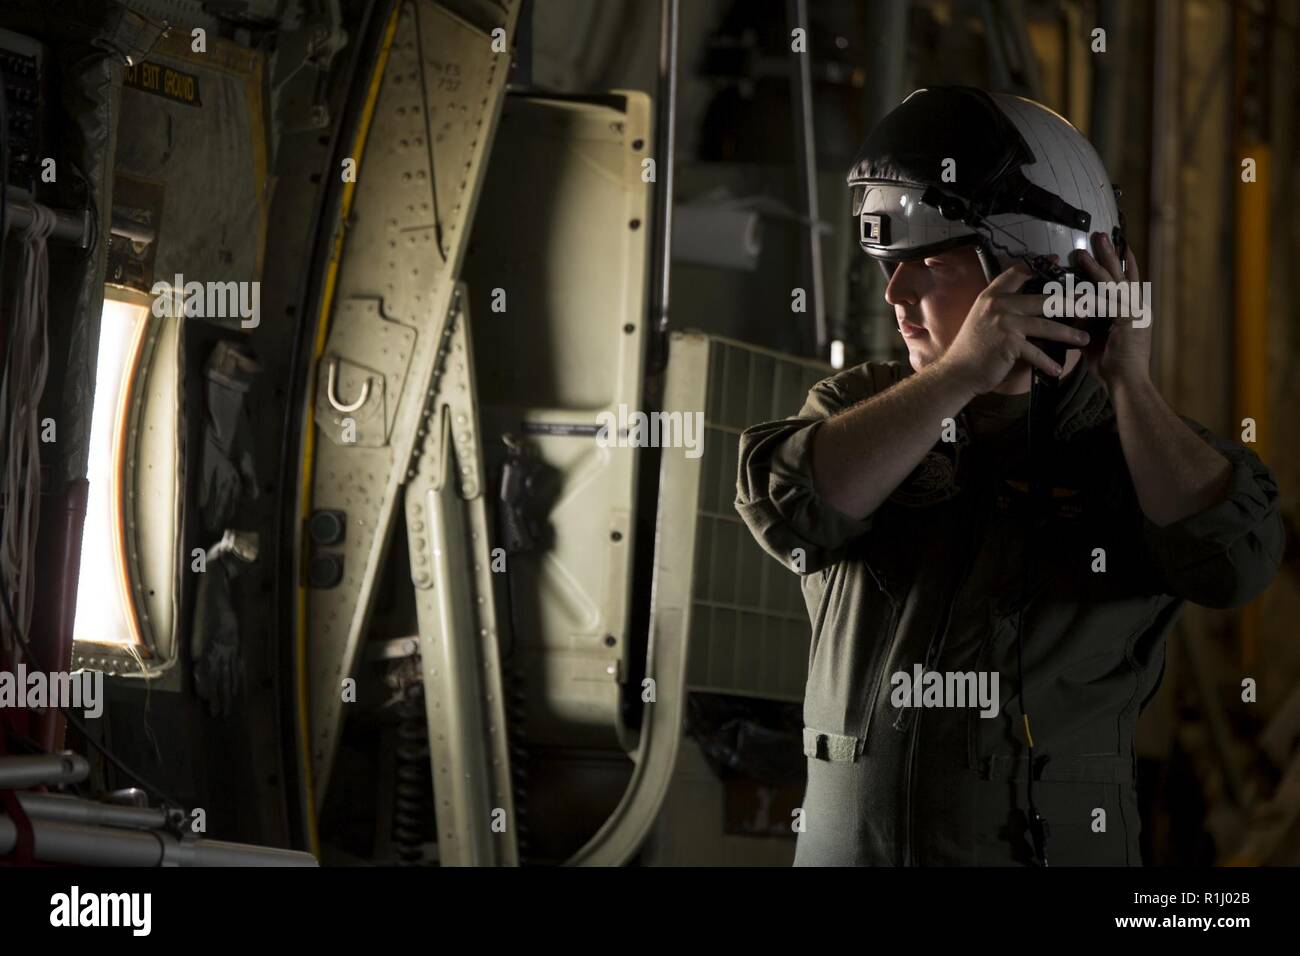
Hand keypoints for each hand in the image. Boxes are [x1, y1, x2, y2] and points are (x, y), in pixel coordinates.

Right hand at [937, 259, 1090, 395]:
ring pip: (1045, 325)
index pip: (1017, 273)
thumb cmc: (973, 347)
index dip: (1038, 265)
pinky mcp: (1009, 344)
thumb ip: (1002, 307)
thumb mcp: (982, 318)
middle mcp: (999, 305)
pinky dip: (1048, 363)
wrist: (958, 371)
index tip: (1056, 260)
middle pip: (1043, 300)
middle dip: (1070, 303)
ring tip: (1084, 339)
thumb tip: (1028, 303)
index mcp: (992, 296)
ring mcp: (1004, 324)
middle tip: (1090, 305)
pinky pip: (1035, 352)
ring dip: (1068, 334)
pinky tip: (1059, 369)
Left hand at [1071, 231, 1150, 389]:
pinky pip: (1109, 298)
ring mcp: (1135, 311)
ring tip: (1086, 248)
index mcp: (1133, 311)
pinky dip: (1095, 286)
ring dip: (1099, 264)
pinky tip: (1083, 277)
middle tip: (1100, 234)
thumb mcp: (1096, 337)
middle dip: (1111, 254)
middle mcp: (1137, 307)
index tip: (1117, 245)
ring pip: (1115, 282)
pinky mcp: (1129, 318)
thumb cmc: (1112, 366)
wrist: (1126, 383)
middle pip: (1122, 274)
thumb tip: (1074, 308)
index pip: (1127, 280)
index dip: (1122, 263)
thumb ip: (1088, 321)